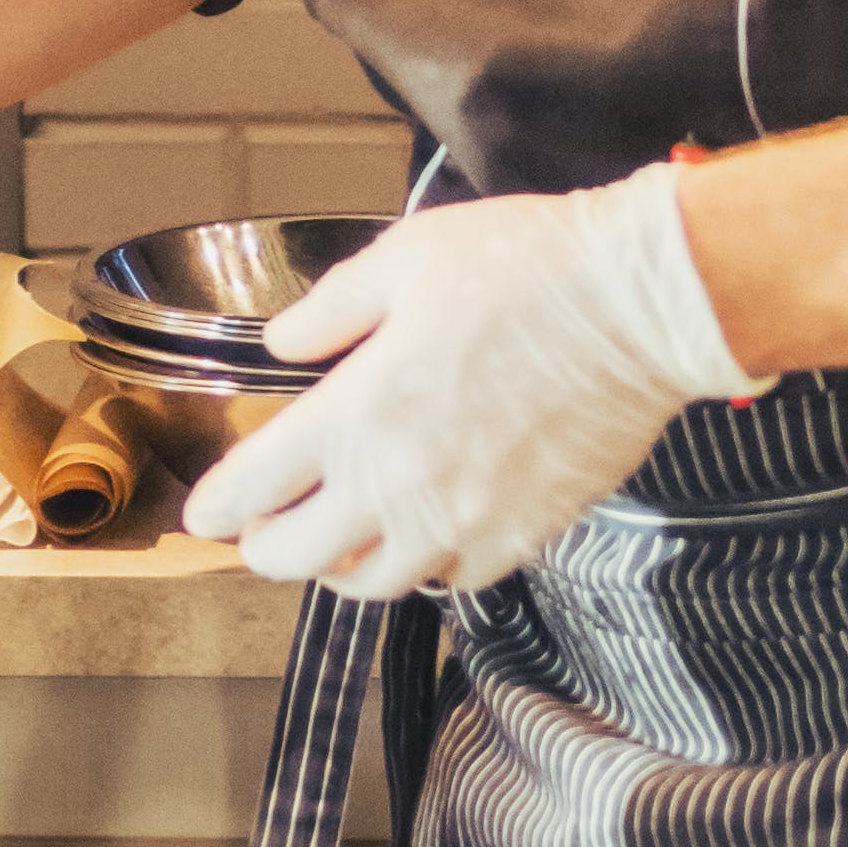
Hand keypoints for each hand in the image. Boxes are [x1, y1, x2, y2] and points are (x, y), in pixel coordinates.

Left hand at [181, 169, 760, 599]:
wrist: (641, 307)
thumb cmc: (528, 269)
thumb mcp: (407, 258)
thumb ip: (331, 309)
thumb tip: (283, 344)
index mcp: (356, 415)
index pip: (254, 489)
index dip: (216, 508)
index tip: (205, 514)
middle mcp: (399, 486)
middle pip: (298, 559)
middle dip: (267, 548)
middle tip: (264, 531)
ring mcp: (463, 522)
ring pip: (374, 587)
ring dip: (342, 569)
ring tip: (340, 543)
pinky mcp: (523, 536)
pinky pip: (454, 582)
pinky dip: (427, 568)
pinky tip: (427, 535)